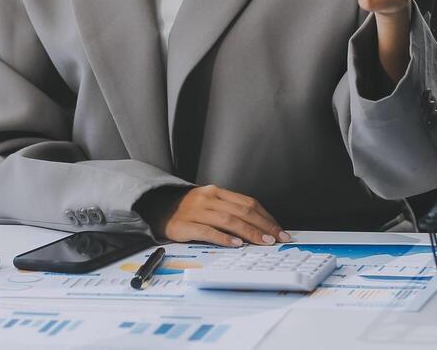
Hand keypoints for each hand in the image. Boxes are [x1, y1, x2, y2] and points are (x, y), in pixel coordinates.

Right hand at [139, 185, 289, 246]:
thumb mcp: (210, 203)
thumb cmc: (188, 210)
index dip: (266, 217)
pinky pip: (208, 231)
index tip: (279, 230)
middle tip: (277, 238)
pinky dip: (224, 238)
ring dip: (250, 232)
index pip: (248, 203)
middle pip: (242, 211)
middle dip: (263, 226)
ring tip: (263, 242)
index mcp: (217, 192)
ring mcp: (196, 211)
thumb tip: (258, 225)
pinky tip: (236, 243)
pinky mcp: (185, 225)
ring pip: (229, 220)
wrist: (157, 209)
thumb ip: (230, 211)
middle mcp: (208, 199)